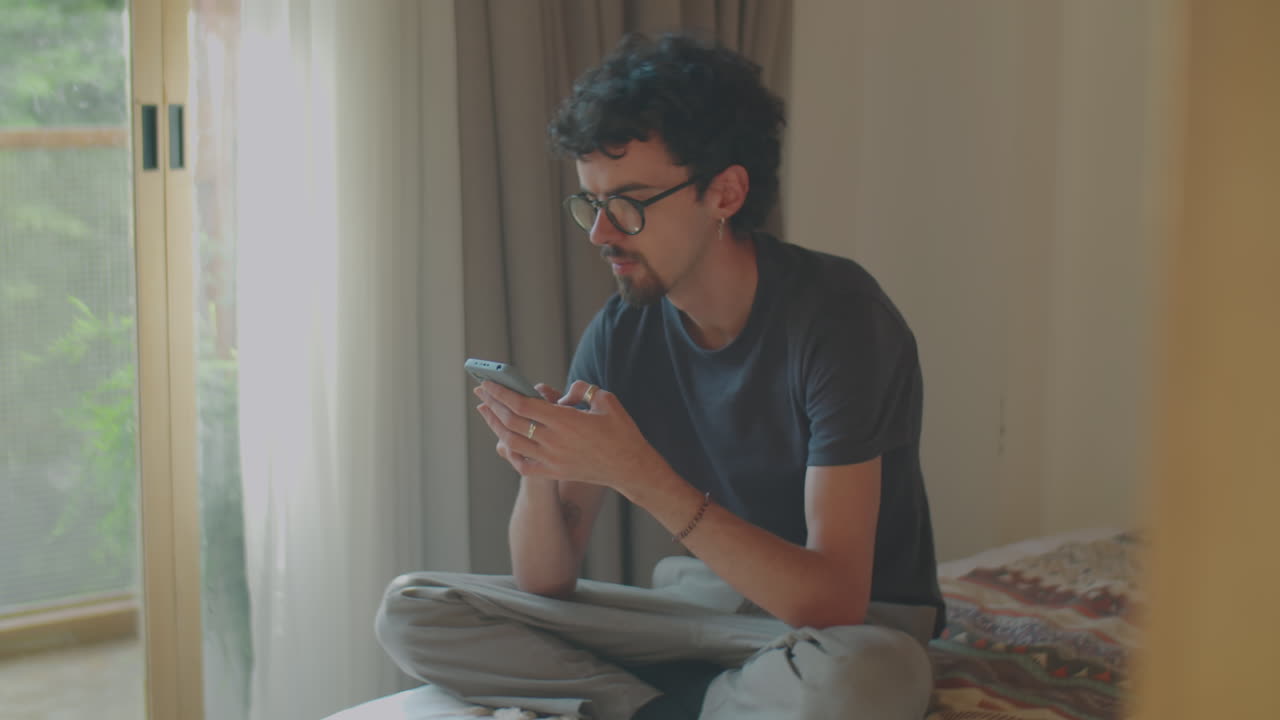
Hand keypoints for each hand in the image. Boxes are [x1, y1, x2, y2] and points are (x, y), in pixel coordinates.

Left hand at [474, 379, 667, 492]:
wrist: (630, 468)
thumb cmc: (620, 431)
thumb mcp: (605, 400)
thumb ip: (580, 389)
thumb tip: (560, 394)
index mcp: (565, 420)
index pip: (523, 404)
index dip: (502, 393)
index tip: (488, 383)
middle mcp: (554, 441)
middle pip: (512, 421)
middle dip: (493, 404)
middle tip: (481, 391)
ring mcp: (551, 459)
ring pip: (512, 441)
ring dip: (495, 425)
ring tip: (486, 410)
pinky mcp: (553, 472)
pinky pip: (522, 463)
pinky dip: (509, 451)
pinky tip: (502, 440)